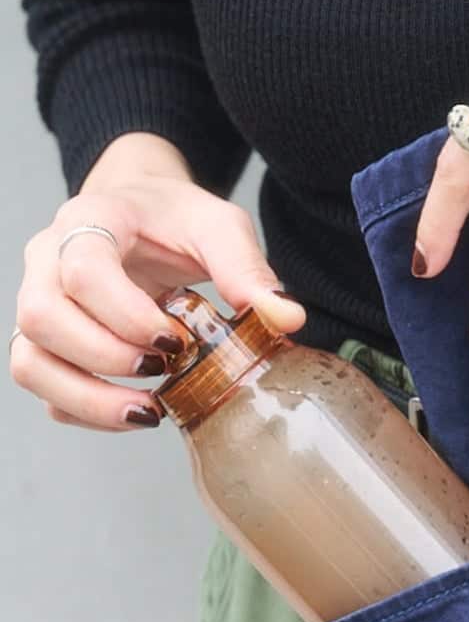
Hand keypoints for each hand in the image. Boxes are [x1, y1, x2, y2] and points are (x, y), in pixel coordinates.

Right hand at [10, 133, 304, 431]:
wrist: (139, 210)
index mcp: (90, 221)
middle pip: (41, 317)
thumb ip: (247, 267)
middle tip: (163, 370)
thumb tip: (286, 318)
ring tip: (149, 410)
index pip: (83, 270)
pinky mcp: (45, 338)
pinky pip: (41, 383)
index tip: (176, 340)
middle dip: (104, 358)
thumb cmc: (174, 218)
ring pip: (28, 360)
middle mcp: (47, 260)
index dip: (127, 315)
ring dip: (86, 397)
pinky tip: (135, 411)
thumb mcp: (219, 226)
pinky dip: (83, 409)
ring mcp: (39, 300)